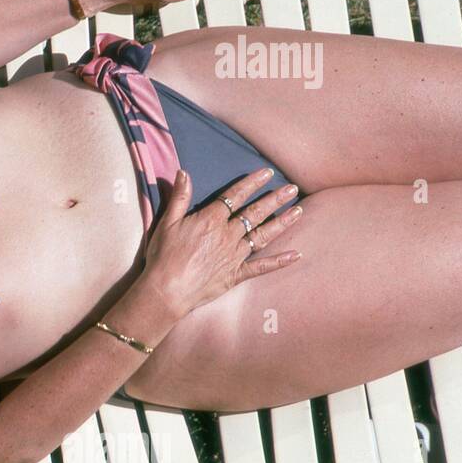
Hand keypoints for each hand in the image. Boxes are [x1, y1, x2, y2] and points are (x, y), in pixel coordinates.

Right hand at [139, 167, 303, 319]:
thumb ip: (179, 197)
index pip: (235, 196)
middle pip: (255, 213)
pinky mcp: (237, 274)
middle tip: (292, 188)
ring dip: (282, 222)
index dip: (252, 183)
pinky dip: (279, 261)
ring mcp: (235, 255)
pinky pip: (262, 266)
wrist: (167, 289)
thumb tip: (183, 172)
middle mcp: (228, 235)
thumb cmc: (163, 256)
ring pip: (263, 235)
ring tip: (298, 211)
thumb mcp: (167, 222)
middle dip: (274, 199)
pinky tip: (296, 255)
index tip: (268, 173)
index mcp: (211, 220)